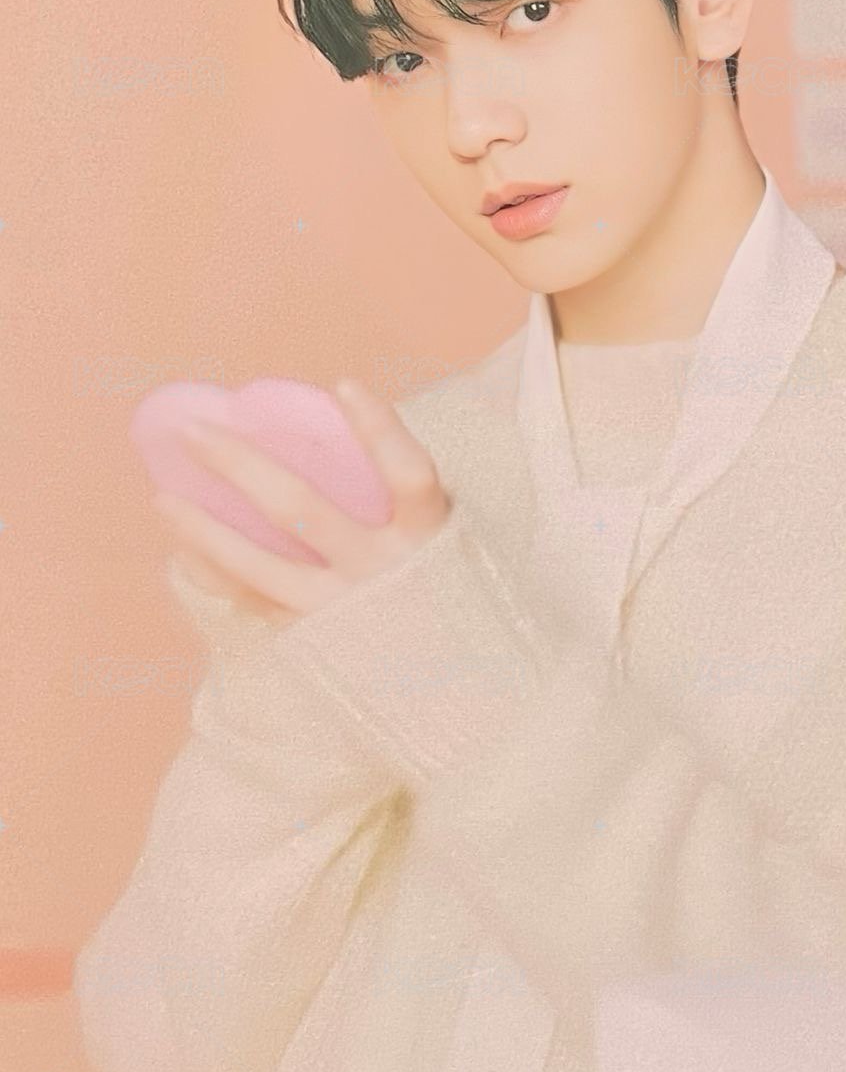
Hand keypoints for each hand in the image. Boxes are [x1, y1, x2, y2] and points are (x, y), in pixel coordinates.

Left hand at [153, 380, 451, 626]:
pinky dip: (217, 576)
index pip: (409, 473)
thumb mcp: (443, 535)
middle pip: (301, 511)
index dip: (378, 430)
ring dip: (203, 530)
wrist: (457, 686)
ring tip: (162, 498)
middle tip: (191, 431)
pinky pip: (256, 603)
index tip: (342, 384)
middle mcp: (384, 571)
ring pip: (261, 567)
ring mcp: (346, 610)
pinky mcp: (321, 642)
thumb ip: (404, 493)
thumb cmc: (439, 583)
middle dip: (238, 465)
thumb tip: (331, 420)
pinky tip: (185, 552)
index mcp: (427, 535)